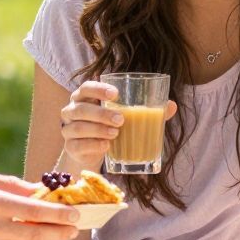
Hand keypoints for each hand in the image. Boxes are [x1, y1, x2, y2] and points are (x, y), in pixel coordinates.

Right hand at [0, 170, 80, 239]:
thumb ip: (11, 185)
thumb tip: (39, 191)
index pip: (34, 212)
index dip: (58, 215)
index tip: (75, 214)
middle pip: (35, 235)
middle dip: (59, 232)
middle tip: (75, 229)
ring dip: (44, 239)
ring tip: (59, 232)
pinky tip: (25, 235)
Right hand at [56, 82, 175, 172]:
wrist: (90, 152)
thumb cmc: (108, 127)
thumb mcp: (126, 117)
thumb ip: (146, 110)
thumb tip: (171, 105)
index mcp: (84, 97)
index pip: (86, 87)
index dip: (98, 89)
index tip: (116, 94)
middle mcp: (72, 110)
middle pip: (81, 109)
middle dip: (101, 113)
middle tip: (121, 120)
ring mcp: (68, 129)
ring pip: (78, 127)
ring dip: (98, 130)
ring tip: (116, 134)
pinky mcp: (70, 147)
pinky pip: (77, 145)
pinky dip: (93, 146)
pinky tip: (106, 147)